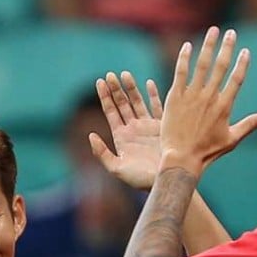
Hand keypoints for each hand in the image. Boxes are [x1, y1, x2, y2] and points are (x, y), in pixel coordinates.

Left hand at [90, 71, 163, 190]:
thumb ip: (102, 153)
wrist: (166, 182)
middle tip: (110, 74)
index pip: (110, 112)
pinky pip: (157, 107)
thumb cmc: (140, 179)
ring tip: (125, 74)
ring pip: (137, 102)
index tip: (99, 81)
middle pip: (122, 104)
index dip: (105, 97)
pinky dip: (153, 95)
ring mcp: (148, 127)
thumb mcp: (116, 169)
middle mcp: (134, 129)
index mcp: (121, 137)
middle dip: (116, 89)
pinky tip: (148, 83)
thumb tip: (90, 135)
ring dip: (131, 88)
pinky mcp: (162, 127)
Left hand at [158, 27, 256, 175]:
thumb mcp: (232, 140)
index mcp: (224, 106)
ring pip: (201, 65)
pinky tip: (188, 46)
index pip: (236, 79)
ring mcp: (191, 96)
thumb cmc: (207, 152)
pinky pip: (181, 73)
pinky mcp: (175, 98)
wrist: (182, 159)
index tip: (245, 51)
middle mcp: (209, 97)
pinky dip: (184, 58)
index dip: (242, 63)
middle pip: (220, 66)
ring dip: (208, 46)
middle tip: (231, 32)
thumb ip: (250, 125)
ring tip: (213, 31)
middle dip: (227, 47)